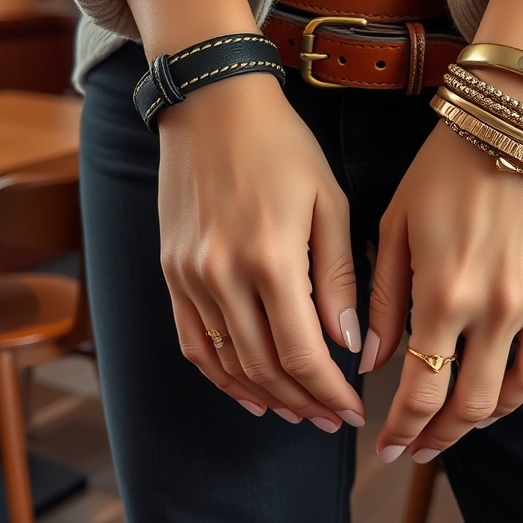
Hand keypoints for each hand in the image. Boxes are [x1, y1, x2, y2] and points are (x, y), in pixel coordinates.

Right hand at [157, 73, 365, 432]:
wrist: (211, 104)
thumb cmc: (281, 146)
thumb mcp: (328, 202)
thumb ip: (338, 277)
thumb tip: (347, 343)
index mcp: (270, 258)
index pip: (302, 353)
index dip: (329, 392)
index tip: (352, 410)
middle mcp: (221, 275)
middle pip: (263, 368)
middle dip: (303, 402)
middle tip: (331, 418)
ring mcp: (188, 276)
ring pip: (226, 363)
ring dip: (263, 395)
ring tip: (295, 413)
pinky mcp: (169, 271)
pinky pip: (191, 341)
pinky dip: (218, 375)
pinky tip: (244, 390)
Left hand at [367, 122, 522, 461]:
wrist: (515, 124)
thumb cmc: (443, 169)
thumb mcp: (395, 226)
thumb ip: (384, 300)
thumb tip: (372, 361)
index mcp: (442, 291)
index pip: (420, 388)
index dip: (401, 427)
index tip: (384, 447)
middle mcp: (492, 307)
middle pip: (464, 404)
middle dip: (433, 437)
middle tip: (412, 450)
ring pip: (506, 395)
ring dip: (476, 424)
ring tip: (451, 432)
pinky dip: (516, 393)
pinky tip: (493, 399)